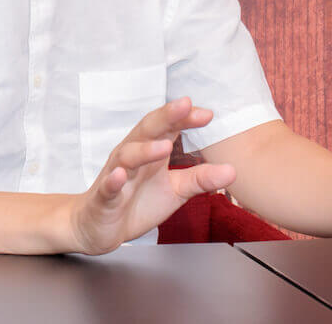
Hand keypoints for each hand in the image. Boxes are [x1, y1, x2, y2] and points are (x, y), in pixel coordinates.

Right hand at [68, 96, 235, 254]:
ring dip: (145, 150)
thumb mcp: (175, 190)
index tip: (208, 114)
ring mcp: (116, 174)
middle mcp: (132, 155)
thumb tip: (233, 170)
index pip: (169, 127)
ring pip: (128, 156)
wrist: (98, 226)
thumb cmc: (137, 201)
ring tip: (164, 146)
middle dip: (166, 117)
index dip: (186, 118)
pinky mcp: (104, 197)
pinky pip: (108, 187)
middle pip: (147, 130)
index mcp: (150, 150)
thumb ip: (200, 178)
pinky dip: (113, 180)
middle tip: (185, 105)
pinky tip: (120, 175)